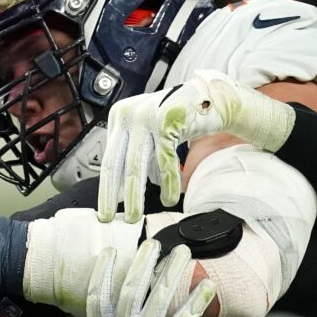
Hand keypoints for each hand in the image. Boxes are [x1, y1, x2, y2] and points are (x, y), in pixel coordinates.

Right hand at [80, 239, 214, 316]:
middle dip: (142, 263)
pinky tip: (207, 285)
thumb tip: (115, 295)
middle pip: (131, 289)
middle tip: (153, 243)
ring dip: (171, 272)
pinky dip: (196, 301)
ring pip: (158, 298)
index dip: (102, 272)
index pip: (96, 295)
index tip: (110, 252)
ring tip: (182, 252)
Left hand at [97, 70, 294, 222]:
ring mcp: (146, 116)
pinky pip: (164, 160)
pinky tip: (169, 199)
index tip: (105, 207)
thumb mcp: (149, 131)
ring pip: (137, 165)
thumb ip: (136, 152)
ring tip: (136, 215)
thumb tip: (122, 187)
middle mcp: (129, 114)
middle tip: (110, 217)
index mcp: (120, 115)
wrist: (211, 98)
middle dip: (112, 195)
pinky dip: (167, 183)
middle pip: (116, 163)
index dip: (106, 186)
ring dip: (135, 195)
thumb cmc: (179, 118)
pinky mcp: (166, 120)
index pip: (109, 157)